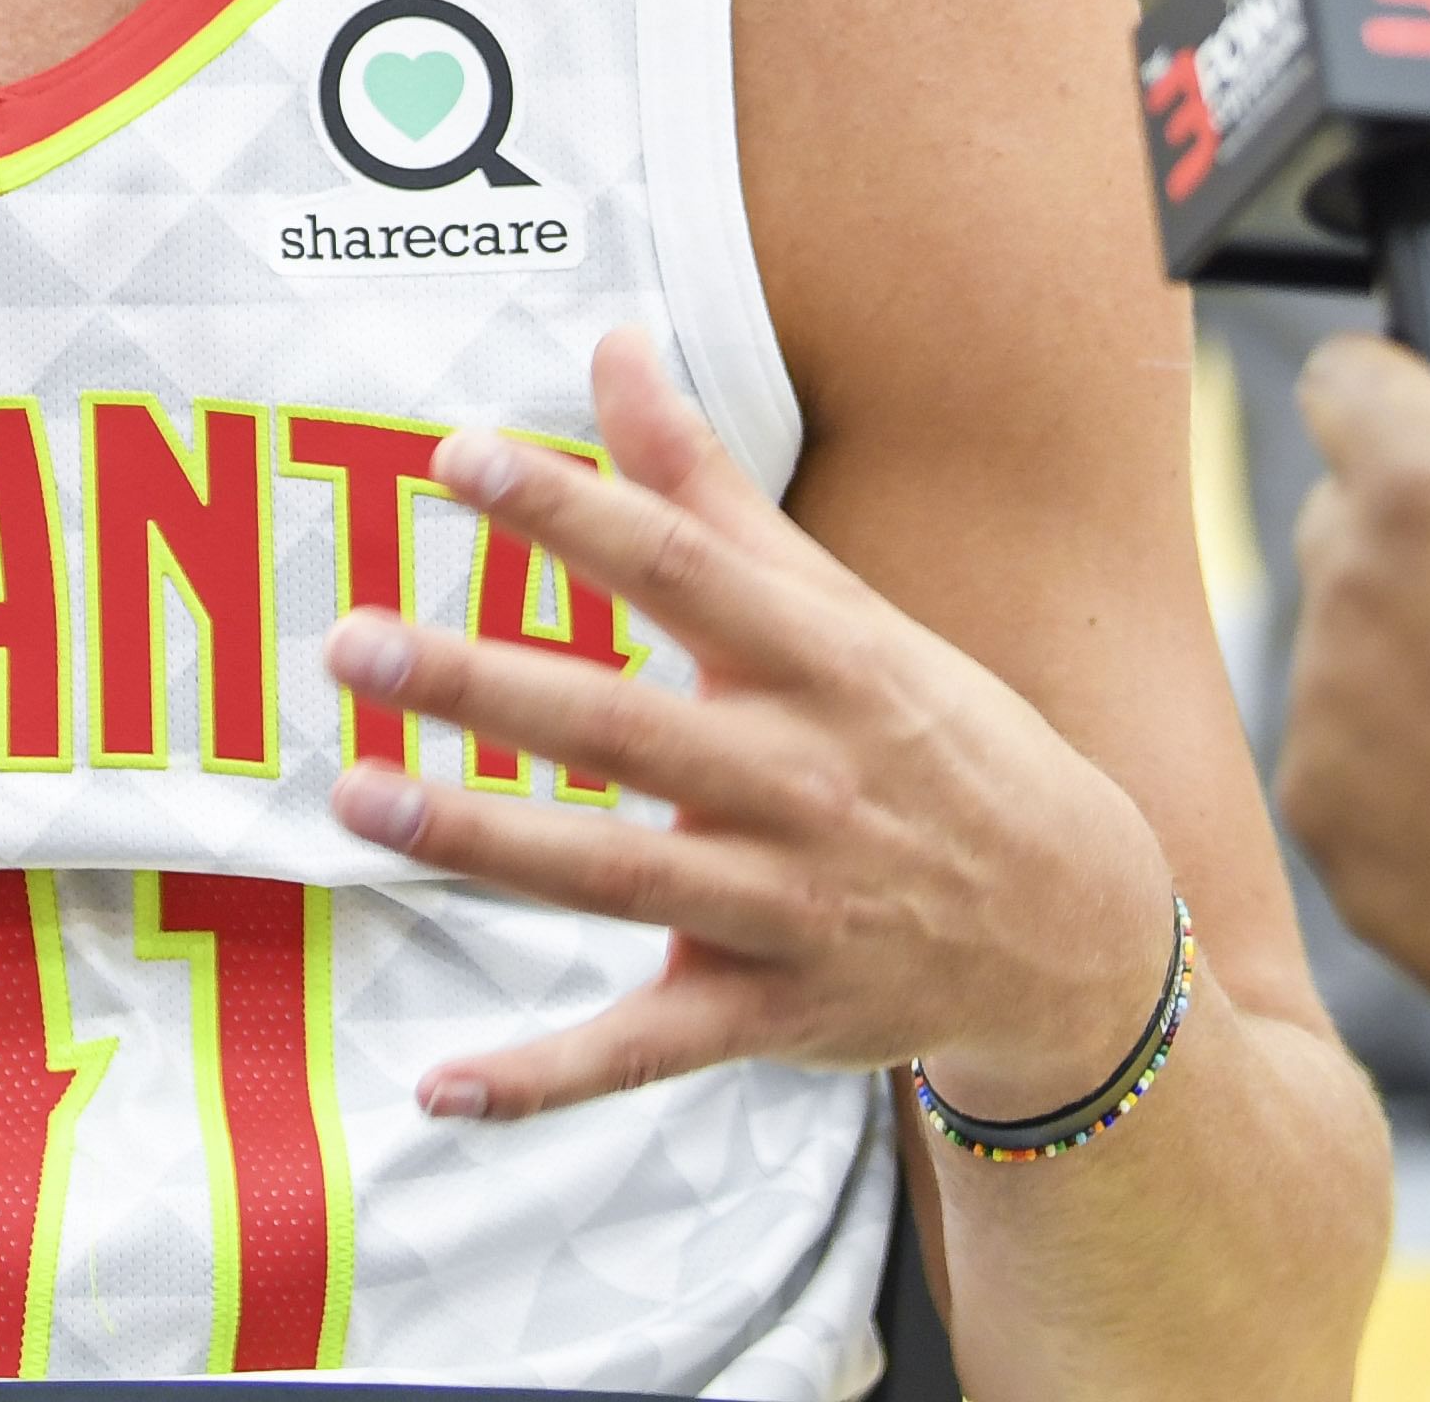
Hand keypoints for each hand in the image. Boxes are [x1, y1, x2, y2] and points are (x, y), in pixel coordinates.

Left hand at [317, 329, 1180, 1125]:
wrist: (1073, 922)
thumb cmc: (927, 735)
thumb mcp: (841, 609)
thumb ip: (705, 488)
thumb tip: (612, 344)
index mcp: (823, 662)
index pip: (680, 567)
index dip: (569, 511)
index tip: (453, 457)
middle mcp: (805, 780)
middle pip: (627, 726)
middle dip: (488, 686)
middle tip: (356, 645)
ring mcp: (789, 906)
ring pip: (618, 875)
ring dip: (483, 843)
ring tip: (358, 802)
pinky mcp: (773, 1015)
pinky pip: (647, 1049)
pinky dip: (547, 1077)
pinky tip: (441, 1085)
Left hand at [1275, 337, 1429, 1075]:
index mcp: (1428, 486)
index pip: (1346, 382)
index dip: (1392, 401)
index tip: (1415, 423)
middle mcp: (1349, 590)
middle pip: (1341, 529)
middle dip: (1414, 553)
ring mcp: (1326, 718)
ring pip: (1349, 662)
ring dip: (1419, 679)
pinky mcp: (1330, 828)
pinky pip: (1355, 779)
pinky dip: (1412, 790)